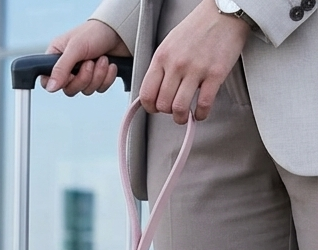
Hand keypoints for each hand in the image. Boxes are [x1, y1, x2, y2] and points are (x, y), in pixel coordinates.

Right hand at [44, 21, 131, 95]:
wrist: (121, 30)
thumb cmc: (96, 32)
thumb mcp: (75, 48)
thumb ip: (61, 68)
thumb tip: (50, 88)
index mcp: (57, 57)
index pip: (48, 81)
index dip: (58, 83)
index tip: (69, 75)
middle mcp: (68, 67)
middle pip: (69, 90)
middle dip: (84, 78)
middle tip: (90, 62)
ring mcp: (83, 74)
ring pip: (85, 90)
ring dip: (97, 76)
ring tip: (103, 59)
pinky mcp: (98, 78)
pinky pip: (99, 89)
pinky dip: (107, 78)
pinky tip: (110, 64)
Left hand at [140, 0, 249, 121]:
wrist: (225, 10)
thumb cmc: (197, 27)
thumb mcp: (169, 43)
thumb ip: (161, 67)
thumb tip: (154, 91)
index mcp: (162, 57)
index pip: (147, 94)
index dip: (150, 107)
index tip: (155, 109)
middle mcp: (176, 64)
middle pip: (162, 104)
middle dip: (166, 112)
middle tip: (173, 110)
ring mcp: (196, 69)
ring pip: (179, 108)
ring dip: (181, 117)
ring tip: (185, 116)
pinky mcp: (216, 73)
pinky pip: (203, 104)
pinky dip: (200, 114)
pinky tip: (200, 113)